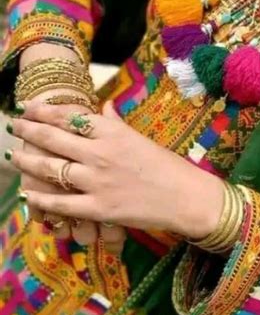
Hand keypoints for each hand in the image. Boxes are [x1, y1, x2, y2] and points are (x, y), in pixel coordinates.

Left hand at [8, 101, 224, 239]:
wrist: (187, 197)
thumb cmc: (169, 166)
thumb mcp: (142, 139)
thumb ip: (118, 123)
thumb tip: (105, 106)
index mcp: (113, 132)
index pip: (69, 116)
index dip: (43, 110)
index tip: (28, 107)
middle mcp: (100, 153)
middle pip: (53, 138)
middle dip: (29, 130)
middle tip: (13, 126)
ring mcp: (97, 181)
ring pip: (51, 169)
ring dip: (28, 161)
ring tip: (14, 156)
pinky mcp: (99, 208)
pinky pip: (62, 204)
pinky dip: (42, 200)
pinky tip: (29, 195)